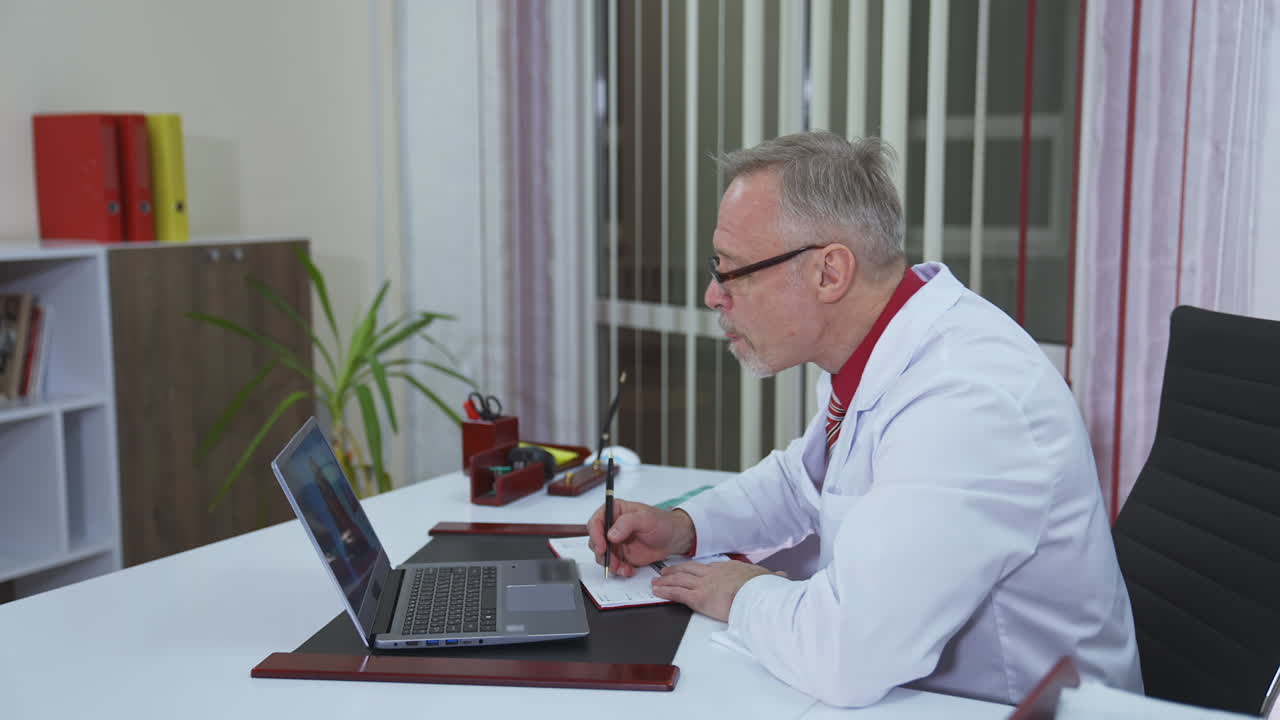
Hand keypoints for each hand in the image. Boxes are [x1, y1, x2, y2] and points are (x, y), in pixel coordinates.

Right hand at [587, 499, 694, 577]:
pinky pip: (613, 564)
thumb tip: (611, 534)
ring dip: (610, 564)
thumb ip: (627, 523)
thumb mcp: (646, 518)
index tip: (601, 547)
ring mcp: (616, 542)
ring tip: (622, 567)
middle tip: (611, 561)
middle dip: (602, 553)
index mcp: (615, 511)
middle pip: (595, 540)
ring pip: (602, 555)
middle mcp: (612, 526)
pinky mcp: (621, 555)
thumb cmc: (662, 523)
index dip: (595, 535)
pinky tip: (628, 570)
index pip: (596, 522)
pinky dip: (618, 570)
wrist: (674, 539)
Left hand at [651, 560, 784, 621]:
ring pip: (680, 580)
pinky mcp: (698, 598)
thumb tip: (783, 576)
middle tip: (665, 571)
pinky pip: (677, 593)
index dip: (697, 568)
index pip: (708, 567)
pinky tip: (657, 591)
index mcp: (729, 569)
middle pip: (689, 570)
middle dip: (675, 570)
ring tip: (656, 581)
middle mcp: (713, 574)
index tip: (691, 569)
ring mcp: (704, 585)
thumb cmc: (763, 588)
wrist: (757, 594)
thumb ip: (773, 577)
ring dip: (666, 580)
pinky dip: (665, 592)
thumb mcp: (770, 579)